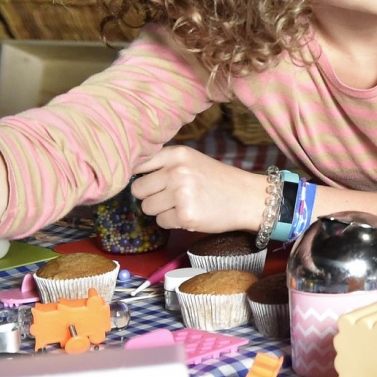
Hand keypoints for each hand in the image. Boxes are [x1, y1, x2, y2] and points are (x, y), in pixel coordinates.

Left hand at [130, 147, 263, 234]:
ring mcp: (181, 193)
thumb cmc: (218, 181)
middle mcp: (177, 171)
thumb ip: (164, 164)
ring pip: (147, 208)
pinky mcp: (185, 215)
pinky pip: (161, 222)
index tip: (148, 181)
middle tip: (172, 196)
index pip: (138, 164)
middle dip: (151, 196)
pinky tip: (190, 214)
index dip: (140, 175)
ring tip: (184, 204)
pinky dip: (173, 222)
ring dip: (161, 210)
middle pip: (138, 189)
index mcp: (177, 154)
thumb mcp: (192, 161)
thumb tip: (128, 174)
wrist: (248, 198)